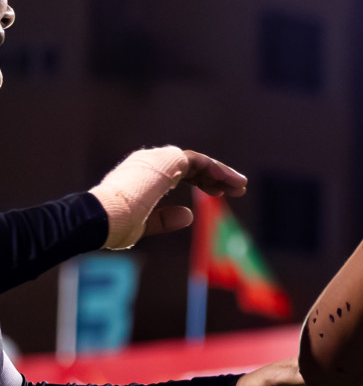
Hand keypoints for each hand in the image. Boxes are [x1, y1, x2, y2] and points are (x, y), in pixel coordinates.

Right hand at [89, 147, 247, 248]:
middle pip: (190, 164)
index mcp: (142, 176)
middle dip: (216, 176)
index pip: (178, 172)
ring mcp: (156, 160)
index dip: (201, 181)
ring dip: (221, 172)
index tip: (219, 193)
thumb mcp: (143, 225)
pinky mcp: (165, 160)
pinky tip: (230, 183)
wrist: (99, 218)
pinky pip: (197, 161)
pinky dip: (216, 170)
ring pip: (196, 161)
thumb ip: (164, 219)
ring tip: (240, 186)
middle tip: (238, 189)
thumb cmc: (113, 225)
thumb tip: (189, 215)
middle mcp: (148, 163)